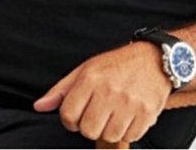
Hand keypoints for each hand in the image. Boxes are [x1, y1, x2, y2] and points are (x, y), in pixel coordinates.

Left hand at [33, 41, 171, 143]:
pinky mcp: (146, 113)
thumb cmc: (117, 65)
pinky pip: (130, 136)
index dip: (71, 118)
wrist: (155, 59)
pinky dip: (129, 130)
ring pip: (109, 136)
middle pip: (88, 130)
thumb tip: (39, 106)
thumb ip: (62, 90)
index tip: (81, 111)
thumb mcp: (86, 70)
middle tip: (99, 112)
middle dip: (91, 125)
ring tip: (115, 112)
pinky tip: (130, 114)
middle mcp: (109, 90)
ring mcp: (129, 103)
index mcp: (91, 78)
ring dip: (110, 129)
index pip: (68, 116)